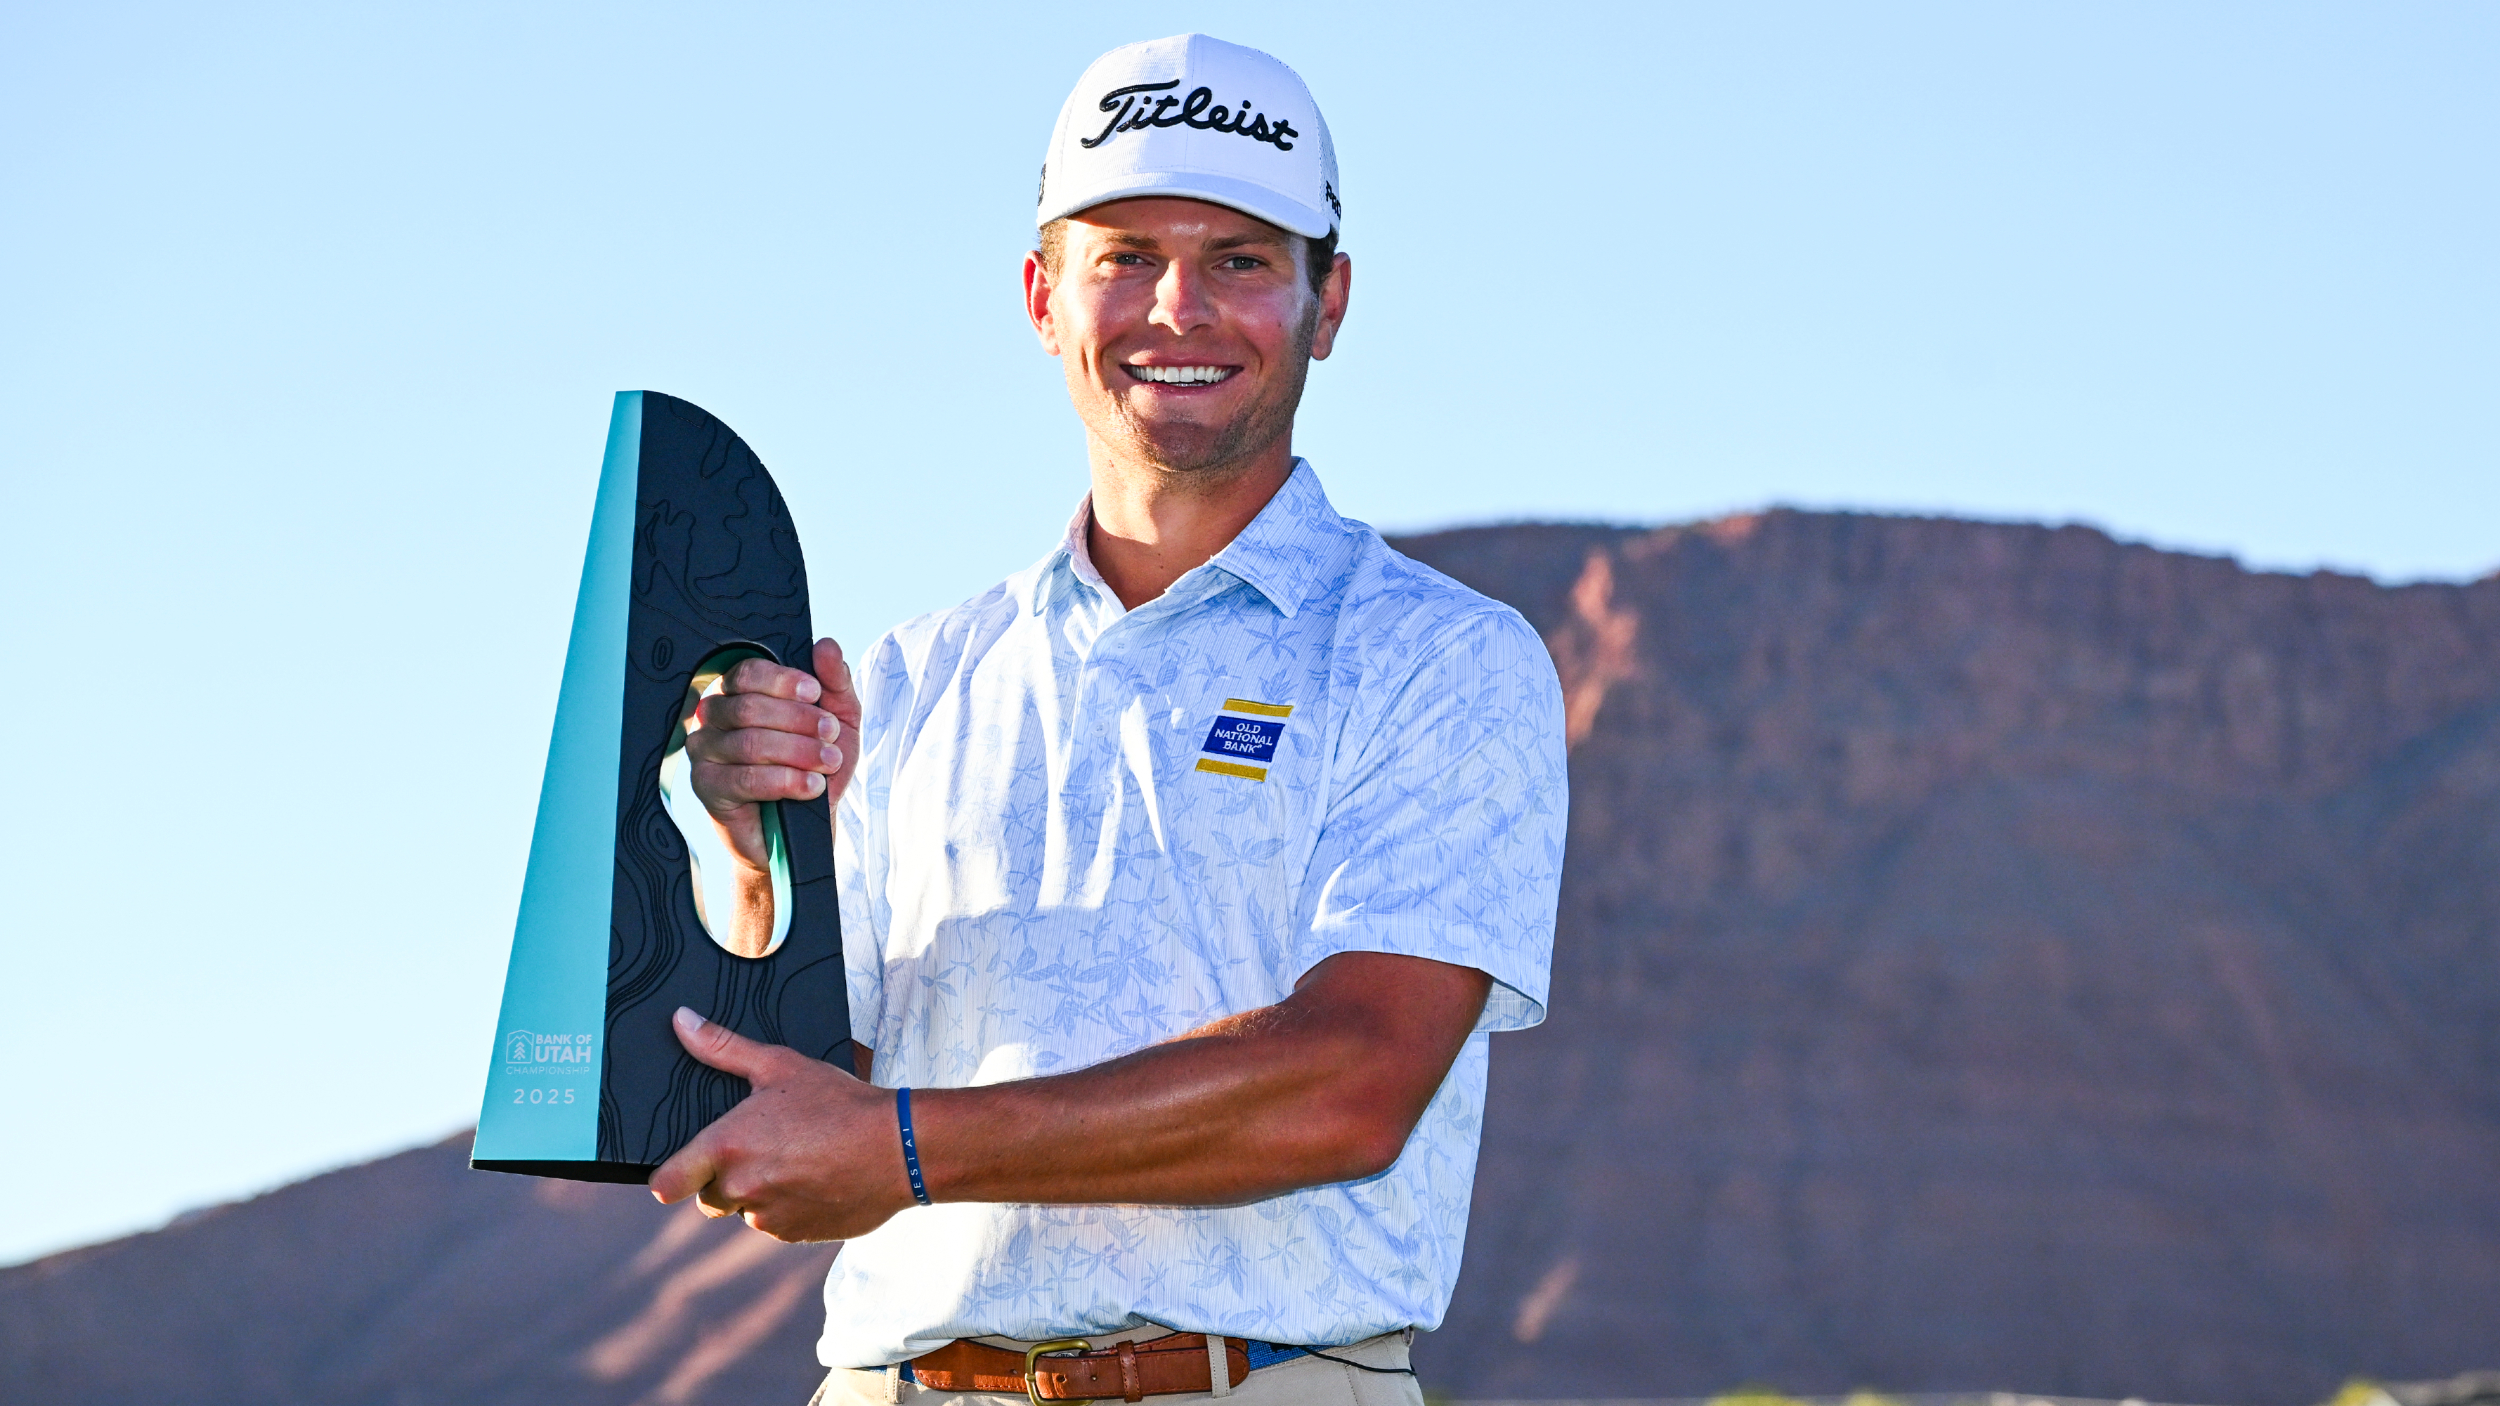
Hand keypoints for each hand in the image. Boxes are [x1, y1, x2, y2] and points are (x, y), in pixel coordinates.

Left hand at [647, 1008, 913, 1241]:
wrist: (899, 1148)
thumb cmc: (839, 1102)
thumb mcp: (780, 1065)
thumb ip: (723, 1047)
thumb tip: (681, 1021)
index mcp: (727, 1147)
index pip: (666, 1184)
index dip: (668, 1179)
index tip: (677, 1171)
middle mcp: (741, 1188)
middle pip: (708, 1198)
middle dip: (725, 1180)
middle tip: (762, 1150)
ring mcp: (769, 1217)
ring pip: (747, 1212)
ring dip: (761, 1194)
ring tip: (799, 1160)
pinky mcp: (797, 1235)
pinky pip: (779, 1225)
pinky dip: (790, 1208)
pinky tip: (818, 1179)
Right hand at [684, 638, 860, 872]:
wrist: (806, 827)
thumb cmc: (816, 767)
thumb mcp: (839, 721)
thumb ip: (835, 683)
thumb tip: (827, 646)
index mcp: (740, 693)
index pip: (748, 672)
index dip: (783, 681)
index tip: (815, 693)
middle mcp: (715, 717)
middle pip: (748, 708)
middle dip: (798, 721)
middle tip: (830, 736)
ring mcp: (705, 753)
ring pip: (750, 743)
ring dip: (798, 752)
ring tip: (827, 763)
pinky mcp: (708, 788)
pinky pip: (746, 778)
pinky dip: (786, 781)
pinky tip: (811, 786)